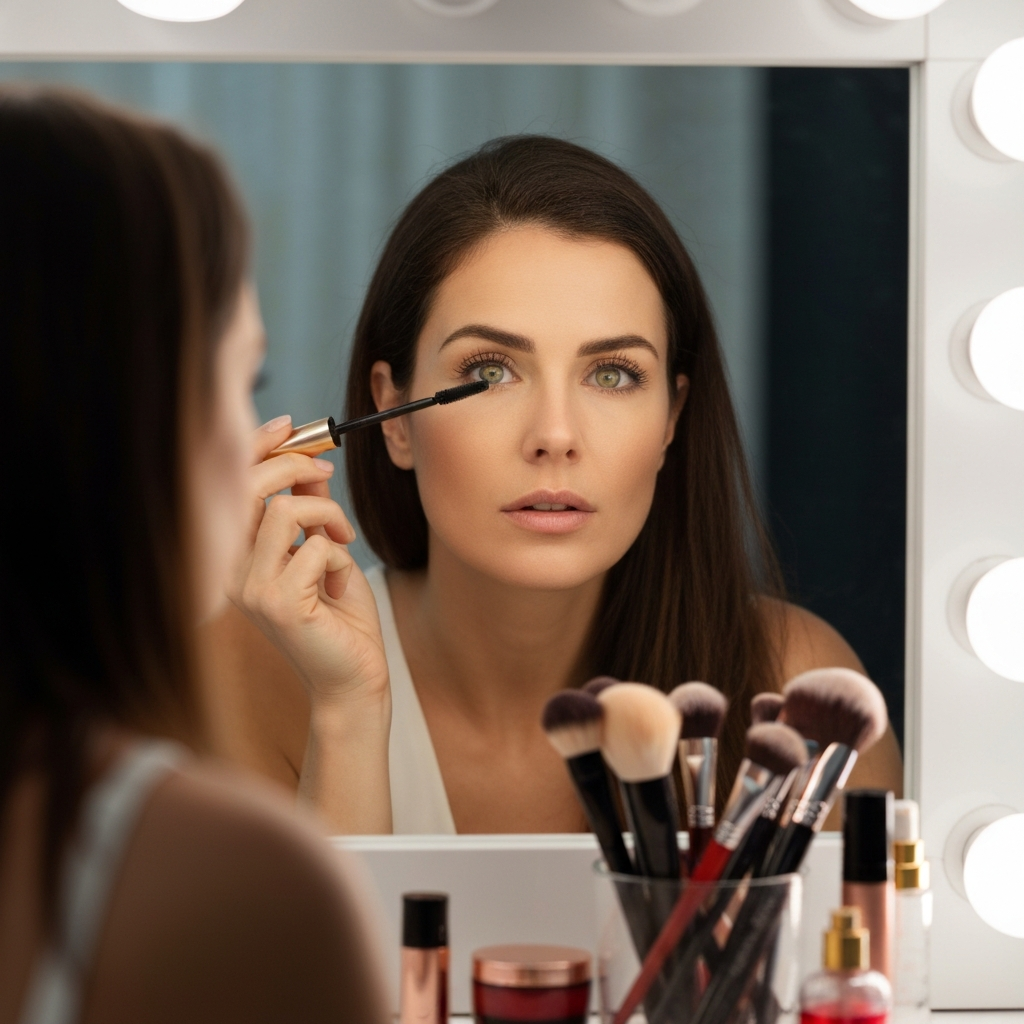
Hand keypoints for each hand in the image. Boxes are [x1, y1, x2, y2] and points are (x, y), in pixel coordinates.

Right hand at [229, 416, 389, 714]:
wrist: (353, 676)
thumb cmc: (340, 618)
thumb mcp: (325, 551)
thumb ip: (309, 511)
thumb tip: (310, 465)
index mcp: (235, 558)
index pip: (230, 489)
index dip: (257, 449)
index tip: (292, 426)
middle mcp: (231, 573)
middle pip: (248, 488)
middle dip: (294, 466)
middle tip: (327, 474)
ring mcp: (250, 590)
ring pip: (285, 510)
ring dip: (327, 517)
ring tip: (343, 544)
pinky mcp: (278, 604)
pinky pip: (316, 547)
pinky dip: (341, 558)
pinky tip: (342, 588)